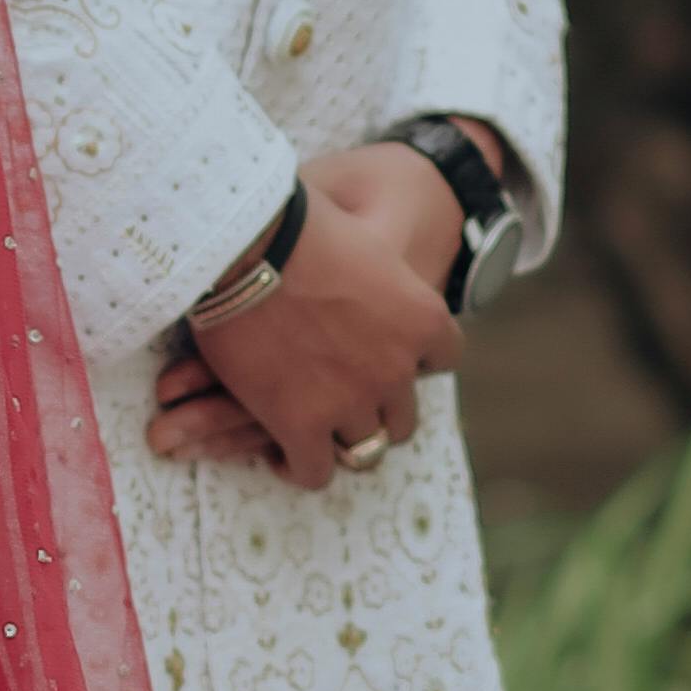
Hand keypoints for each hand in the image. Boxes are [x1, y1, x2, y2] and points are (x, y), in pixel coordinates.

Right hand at [146, 145, 466, 494]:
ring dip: (342, 440)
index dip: (411, 356)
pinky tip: (282, 454)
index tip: (383, 350)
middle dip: (376, 409)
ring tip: (315, 432)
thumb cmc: (295, 219)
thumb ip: (371, 264)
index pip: (443, 357)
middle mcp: (398, 367)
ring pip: (366, 449)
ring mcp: (352, 401)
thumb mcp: (360, 233)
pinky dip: (300, 466)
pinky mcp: (301, 425)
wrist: (247, 242)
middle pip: (403, 415)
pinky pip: (314, 470)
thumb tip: (353, 255)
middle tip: (342, 398)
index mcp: (423, 317)